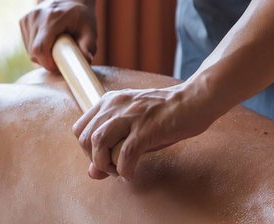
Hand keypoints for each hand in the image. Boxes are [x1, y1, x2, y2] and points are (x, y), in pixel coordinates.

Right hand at [19, 0, 96, 71]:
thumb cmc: (81, 14)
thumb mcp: (90, 29)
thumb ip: (88, 46)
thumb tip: (86, 61)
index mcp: (51, 17)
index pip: (39, 48)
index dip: (46, 63)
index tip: (58, 66)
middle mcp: (36, 16)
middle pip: (33, 51)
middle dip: (46, 61)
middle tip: (61, 58)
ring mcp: (28, 17)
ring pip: (29, 49)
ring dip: (41, 55)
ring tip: (56, 46)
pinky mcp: (23, 20)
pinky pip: (27, 43)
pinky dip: (37, 48)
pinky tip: (48, 41)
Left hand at [72, 83, 218, 181]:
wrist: (194, 100)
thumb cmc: (164, 115)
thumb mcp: (133, 127)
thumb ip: (111, 146)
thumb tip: (92, 173)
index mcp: (109, 101)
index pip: (79, 129)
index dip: (86, 150)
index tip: (103, 159)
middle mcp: (115, 105)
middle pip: (85, 138)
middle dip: (94, 160)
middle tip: (111, 169)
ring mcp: (130, 115)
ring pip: (98, 142)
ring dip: (104, 164)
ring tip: (119, 171)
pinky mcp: (147, 128)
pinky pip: (125, 153)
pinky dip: (124, 169)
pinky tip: (131, 174)